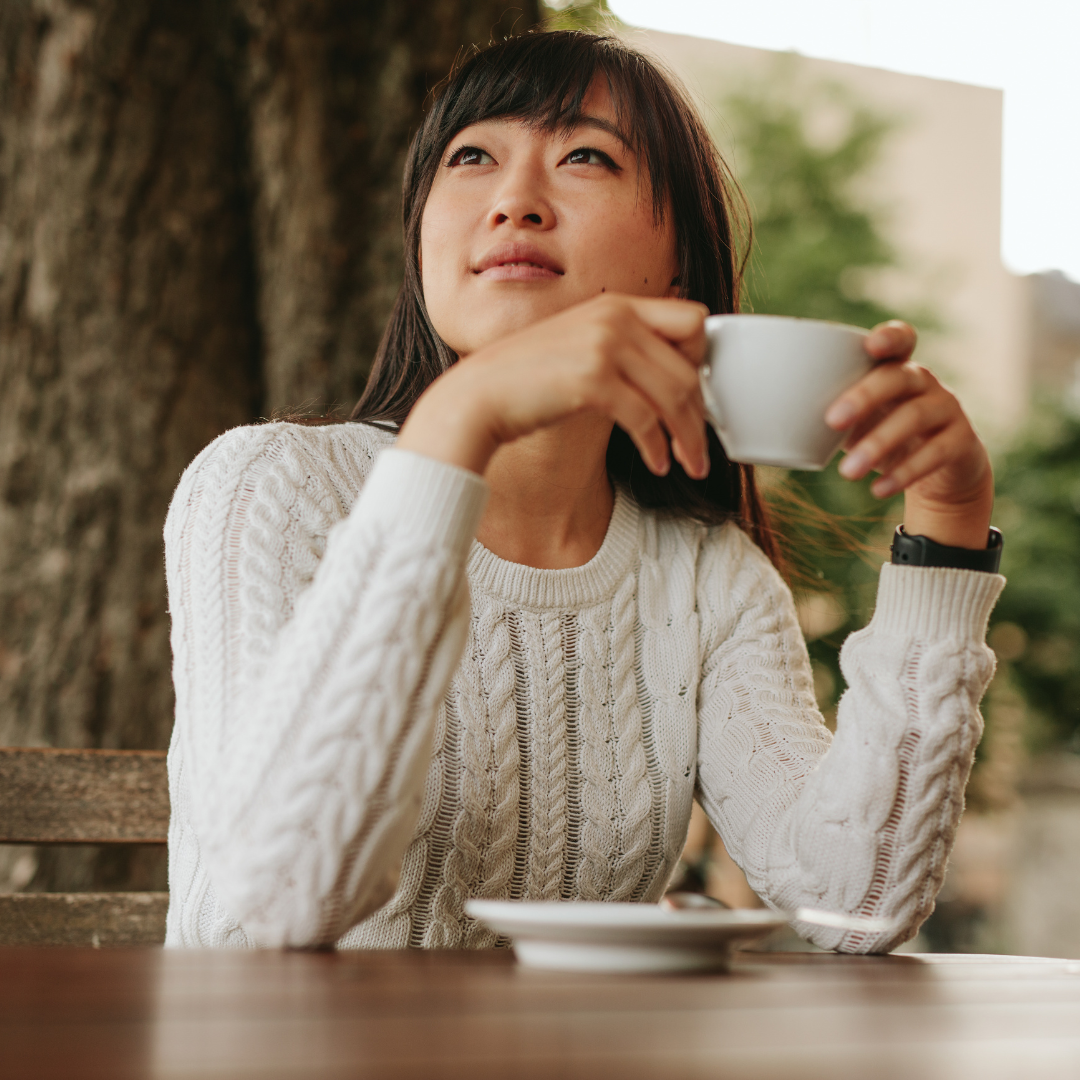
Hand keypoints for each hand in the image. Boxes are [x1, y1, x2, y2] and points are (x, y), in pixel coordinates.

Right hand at [397, 294, 709, 478]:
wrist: (478, 397)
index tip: (695, 396)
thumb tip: (673, 380)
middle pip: (689, 367)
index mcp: (617, 305)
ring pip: (676, 395)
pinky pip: (646, 419)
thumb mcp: (581, 346)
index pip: (692, 320)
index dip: (701, 361)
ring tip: (688, 463)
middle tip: (700, 447)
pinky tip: (657, 463)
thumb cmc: (528, 381)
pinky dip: (657, 447)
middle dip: (700, 415)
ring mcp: (604, 345)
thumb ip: (622, 349)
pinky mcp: (593, 380)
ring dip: (688, 437)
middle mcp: (616, 317)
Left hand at [824, 321, 993, 549]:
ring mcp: (947, 409)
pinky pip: (936, 453)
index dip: (890, 337)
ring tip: (847, 472)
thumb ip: (825, 413)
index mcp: (895, 369)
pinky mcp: (962, 441)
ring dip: (878, 444)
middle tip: (831, 420)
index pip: (901, 339)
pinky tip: (878, 490)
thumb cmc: (882, 435)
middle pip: (898, 378)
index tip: (870, 344)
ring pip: (915, 417)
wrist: (939, 473)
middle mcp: (924, 382)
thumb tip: (763, 421)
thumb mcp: (853, 423)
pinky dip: (905, 473)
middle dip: (864, 397)